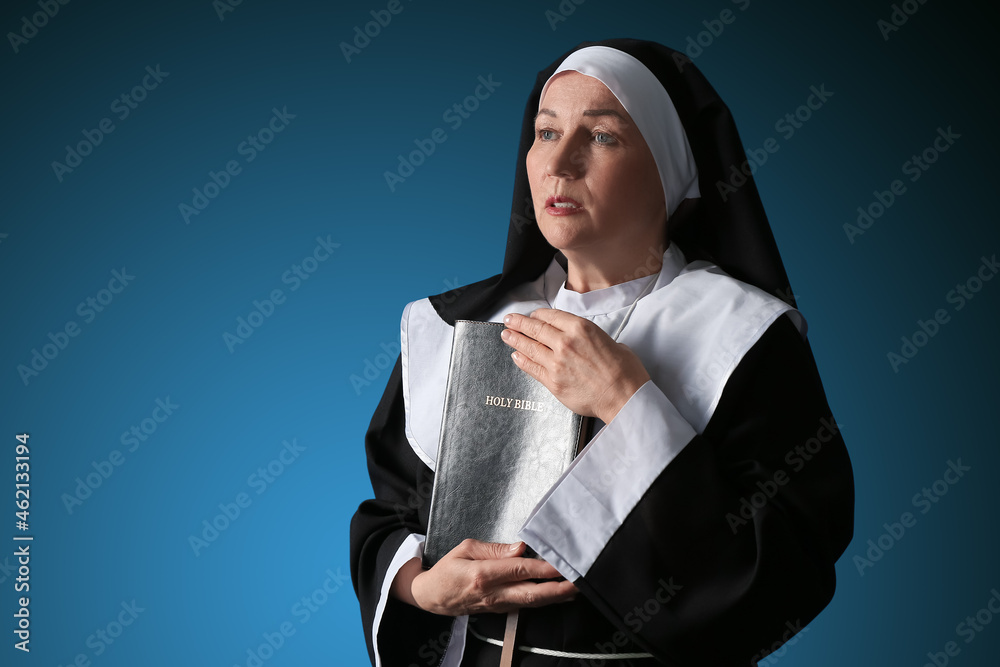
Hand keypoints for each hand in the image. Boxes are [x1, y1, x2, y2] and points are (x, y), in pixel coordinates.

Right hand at [392, 539, 577, 615]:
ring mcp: (497, 605)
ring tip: (576, 588)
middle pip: (531, 594)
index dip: (543, 568)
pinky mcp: (499, 610)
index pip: (519, 570)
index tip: (561, 564)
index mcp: (483, 575)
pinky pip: (525, 605)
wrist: (432, 596)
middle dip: (558, 589)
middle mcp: (493, 593)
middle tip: (578, 581)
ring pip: (531, 603)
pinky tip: (558, 595)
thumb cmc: (448, 569)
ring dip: (555, 597)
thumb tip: (520, 548)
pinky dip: (543, 601)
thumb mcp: (466, 548)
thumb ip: (494, 549)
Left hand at [501, 309, 649, 422]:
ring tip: (506, 335)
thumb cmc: (624, 371)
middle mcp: (565, 342)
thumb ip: (591, 338)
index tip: (531, 315)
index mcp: (580, 328)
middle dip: (519, 323)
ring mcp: (557, 363)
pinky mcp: (553, 382)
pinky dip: (522, 361)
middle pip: (536, 329)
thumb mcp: (611, 341)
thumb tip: (585, 342)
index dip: (537, 315)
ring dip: (515, 340)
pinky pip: (532, 368)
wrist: (624, 396)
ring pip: (530, 347)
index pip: (550, 316)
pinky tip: (516, 356)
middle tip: (510, 320)